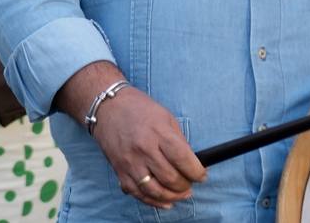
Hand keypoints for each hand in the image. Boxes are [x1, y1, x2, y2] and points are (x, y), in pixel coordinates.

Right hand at [92, 89, 205, 210]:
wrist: (108, 107)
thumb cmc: (139, 109)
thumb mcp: (165, 117)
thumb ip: (178, 141)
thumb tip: (191, 162)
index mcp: (158, 133)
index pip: (183, 159)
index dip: (196, 172)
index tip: (201, 175)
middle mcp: (144, 149)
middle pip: (170, 178)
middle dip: (185, 186)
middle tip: (190, 183)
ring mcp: (130, 162)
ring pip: (155, 191)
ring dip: (172, 197)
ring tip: (180, 194)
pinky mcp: (120, 171)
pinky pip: (138, 193)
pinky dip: (153, 201)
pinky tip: (165, 201)